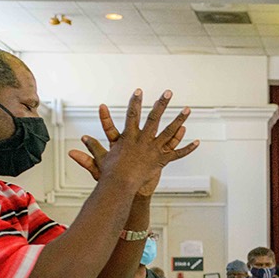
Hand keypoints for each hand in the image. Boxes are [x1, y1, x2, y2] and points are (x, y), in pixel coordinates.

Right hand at [68, 89, 199, 195]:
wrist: (121, 186)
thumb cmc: (110, 173)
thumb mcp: (101, 158)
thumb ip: (93, 147)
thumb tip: (81, 140)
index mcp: (129, 137)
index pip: (132, 114)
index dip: (135, 102)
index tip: (139, 91)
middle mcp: (143, 140)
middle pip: (154, 118)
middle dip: (162, 104)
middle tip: (168, 92)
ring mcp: (154, 150)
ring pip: (170, 132)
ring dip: (179, 119)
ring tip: (187, 109)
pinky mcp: (161, 161)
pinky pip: (177, 154)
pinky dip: (187, 148)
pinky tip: (197, 142)